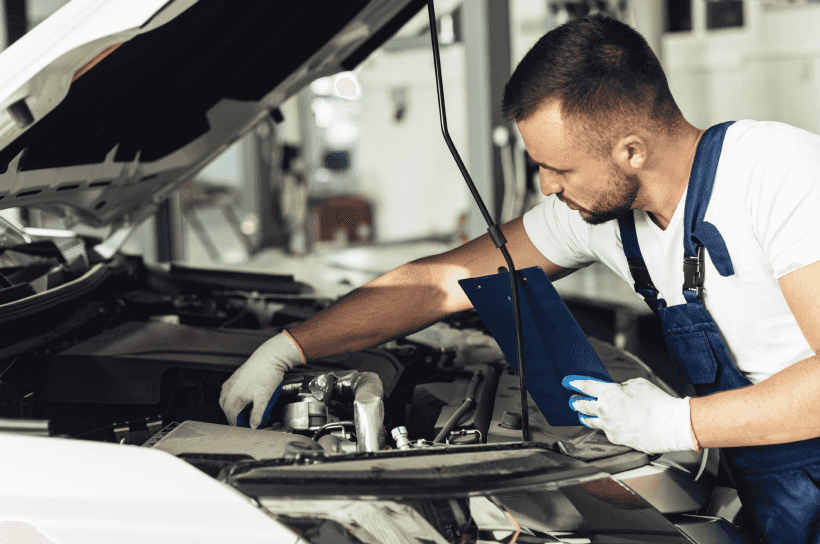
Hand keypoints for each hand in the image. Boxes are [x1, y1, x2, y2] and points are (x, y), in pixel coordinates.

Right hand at [220, 332, 303, 427]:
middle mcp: (226, 394)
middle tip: (259, 418)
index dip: (246, 427)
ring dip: (242, 410)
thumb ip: (257, 415)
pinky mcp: (232, 381)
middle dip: (245, 419)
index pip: (234, 423)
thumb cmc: (266, 375)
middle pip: (232, 415)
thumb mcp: (264, 399)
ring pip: (231, 406)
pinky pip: (232, 396)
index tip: (257, 427)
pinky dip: (240, 401)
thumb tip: (253, 427)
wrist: (268, 357)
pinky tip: (251, 399)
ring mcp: (228, 387)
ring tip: (257, 408)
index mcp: (231, 401)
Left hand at [562, 375, 694, 453]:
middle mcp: (605, 410)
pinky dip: (606, 427)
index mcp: (609, 393)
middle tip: (572, 400)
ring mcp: (609, 427)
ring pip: (590, 421)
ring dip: (586, 416)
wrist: (672, 425)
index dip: (575, 383)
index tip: (568, 382)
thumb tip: (614, 390)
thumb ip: (620, 387)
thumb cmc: (658, 403)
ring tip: (583, 414)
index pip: (586, 386)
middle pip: (582, 405)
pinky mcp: (616, 439)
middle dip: (575, 401)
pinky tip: (609, 424)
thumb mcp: (637, 384)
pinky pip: (607, 431)